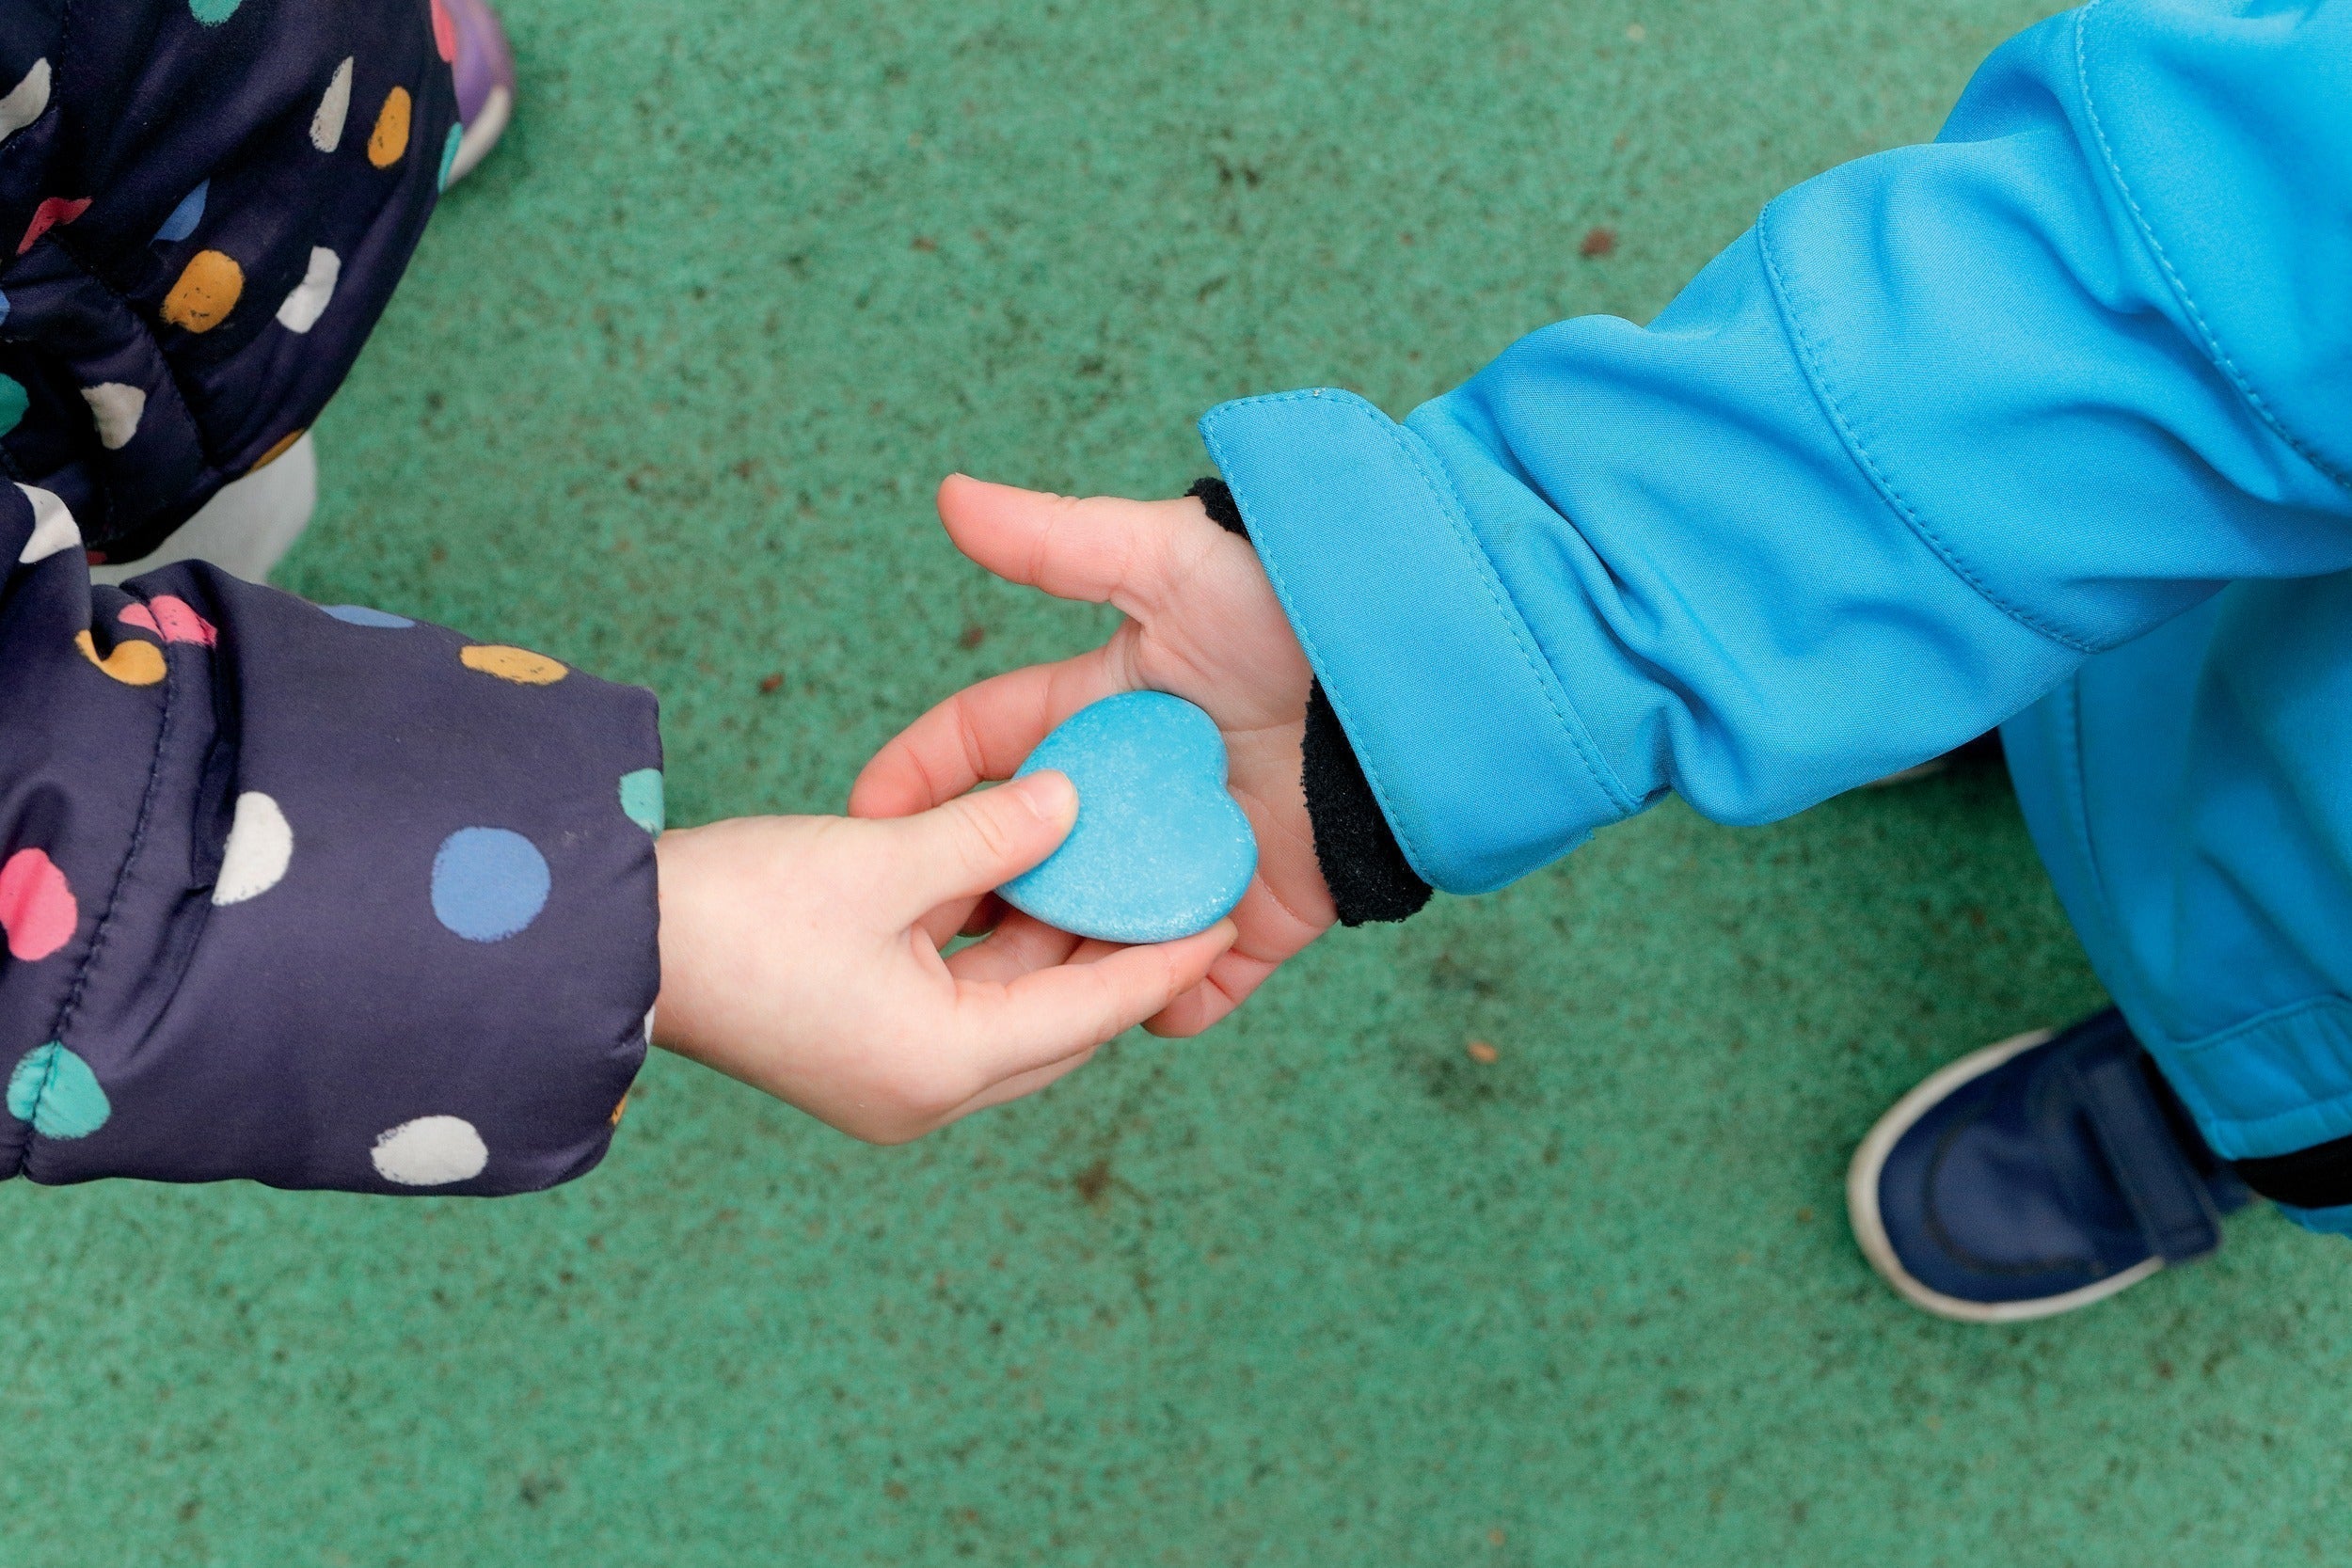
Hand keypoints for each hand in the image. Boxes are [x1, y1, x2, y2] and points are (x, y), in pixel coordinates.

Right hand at [651, 770, 1235, 1142]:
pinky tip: (1020, 882)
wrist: (596, 947)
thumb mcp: (879, 855)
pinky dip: (995, 949)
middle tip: (1176, 885)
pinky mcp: (859, 1054)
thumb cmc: (731, 907)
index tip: (1224, 914)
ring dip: (1050, 944)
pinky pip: (960, 1005)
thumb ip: (990, 828)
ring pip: (1010, 1012)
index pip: (1089, 1012)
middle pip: (1058, 1023)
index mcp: (941, 1065)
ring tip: (1108, 870)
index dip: (1160, 956)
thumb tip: (1075, 799)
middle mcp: (925, 1091)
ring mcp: (889, 1079)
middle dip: (1113, 953)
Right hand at [849, 475, 1332, 1036]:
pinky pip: (1197, 982)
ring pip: (1094, 931)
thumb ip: (1058, 541)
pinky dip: (1169, 1004)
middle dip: (976, 891)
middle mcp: (1134, 794)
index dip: (919, 775)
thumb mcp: (1166, 560)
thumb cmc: (1293, 599)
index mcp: (1098, 711)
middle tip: (923, 925)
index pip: (984, 746)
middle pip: (1028, 858)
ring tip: (1010, 991)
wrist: (1414, 670)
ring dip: (1055, 961)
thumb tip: (951, 494)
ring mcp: (1188, 860)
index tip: (863, 815)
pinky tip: (1143, 1010)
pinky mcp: (1256, 916)